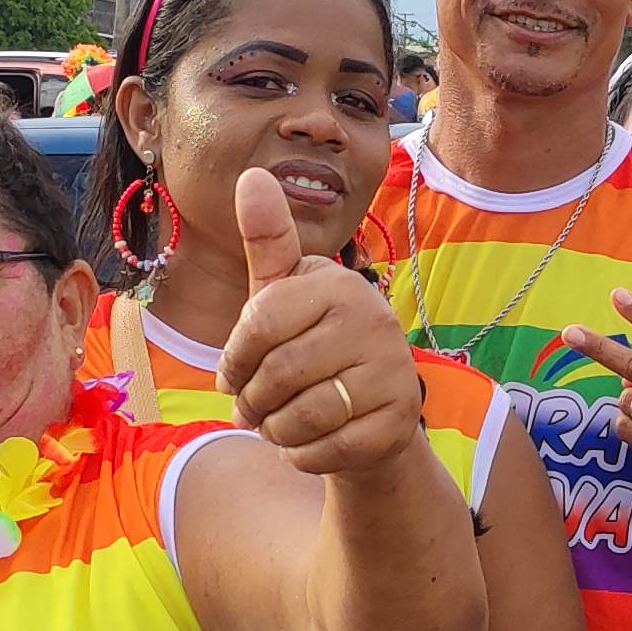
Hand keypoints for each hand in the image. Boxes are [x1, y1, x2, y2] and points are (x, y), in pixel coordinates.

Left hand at [212, 168, 428, 479]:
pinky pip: (326, 449)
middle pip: (277, 375)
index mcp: (338, 284)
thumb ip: (267, 241)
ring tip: (277, 423)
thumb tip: (250, 175)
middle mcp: (373, 320)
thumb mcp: (283, 295)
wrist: (372, 412)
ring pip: (300, 416)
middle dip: (251, 402)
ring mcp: (392, 371)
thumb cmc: (312, 345)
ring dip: (275, 430)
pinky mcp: (399, 421)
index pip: (259, 324)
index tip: (232, 373)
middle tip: (251, 407)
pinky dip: (302, 455)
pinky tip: (308, 442)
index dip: (233, 359)